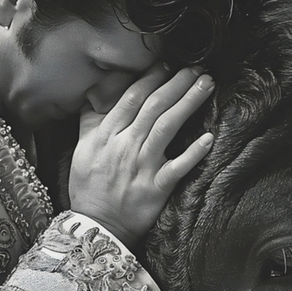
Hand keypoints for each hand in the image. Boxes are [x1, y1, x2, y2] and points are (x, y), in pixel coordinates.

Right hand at [68, 66, 214, 247]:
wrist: (96, 226)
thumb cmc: (89, 187)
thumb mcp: (82, 148)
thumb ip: (91, 120)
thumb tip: (97, 93)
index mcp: (106, 134)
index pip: (132, 97)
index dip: (152, 78)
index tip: (168, 64)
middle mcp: (125, 145)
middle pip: (154, 106)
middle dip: (177, 83)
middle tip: (197, 68)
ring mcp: (141, 166)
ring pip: (167, 127)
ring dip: (189, 103)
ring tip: (207, 84)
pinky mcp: (156, 188)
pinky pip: (178, 167)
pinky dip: (194, 153)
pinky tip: (209, 138)